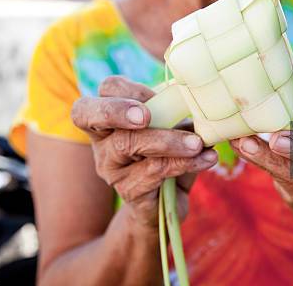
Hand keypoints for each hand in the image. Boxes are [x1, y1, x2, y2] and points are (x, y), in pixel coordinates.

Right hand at [71, 76, 217, 229]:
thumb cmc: (170, 154)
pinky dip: (184, 162)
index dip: (123, 90)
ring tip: (198, 142)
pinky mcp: (127, 190)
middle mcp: (101, 141)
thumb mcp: (174, 129)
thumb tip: (195, 98)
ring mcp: (111, 167)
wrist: (169, 202)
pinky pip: (154, 171)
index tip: (154, 95)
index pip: (102, 91)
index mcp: (111, 116)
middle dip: (116, 110)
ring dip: (168, 141)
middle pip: (87, 115)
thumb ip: (177, 113)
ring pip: (128, 144)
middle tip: (145, 116)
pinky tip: (206, 158)